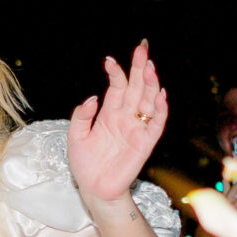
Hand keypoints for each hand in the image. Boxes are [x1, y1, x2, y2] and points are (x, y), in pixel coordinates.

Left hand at [68, 42, 167, 205]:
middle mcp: (125, 117)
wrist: (93, 190)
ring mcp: (136, 128)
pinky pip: (156, 123)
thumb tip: (93, 98)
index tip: (109, 60)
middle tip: (142, 47)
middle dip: (139, 67)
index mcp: (109, 113)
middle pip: (136, 87)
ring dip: (150, 83)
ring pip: (148, 101)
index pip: (117, 87)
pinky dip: (160, 109)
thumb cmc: (84, 164)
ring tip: (149, 66)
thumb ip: (82, 116)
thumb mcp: (75, 136)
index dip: (115, 72)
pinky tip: (160, 95)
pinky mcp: (145, 143)